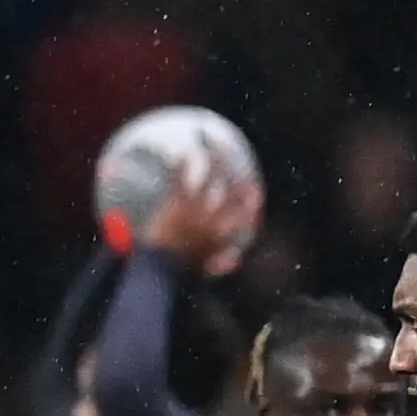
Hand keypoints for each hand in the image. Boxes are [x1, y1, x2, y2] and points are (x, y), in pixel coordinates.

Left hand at [144, 159, 259, 277]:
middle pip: (231, 189)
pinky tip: (183, 154)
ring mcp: (196, 210)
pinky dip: (183, 166)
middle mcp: (214, 220)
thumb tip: (237, 259)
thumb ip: (223, 264)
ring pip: (210, 178)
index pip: (245, 216)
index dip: (252, 201)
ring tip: (209, 142)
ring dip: (212, 158)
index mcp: (223, 237)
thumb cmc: (181, 273)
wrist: (161, 270)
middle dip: (232, 170)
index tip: (255, 188)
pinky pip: (182, 180)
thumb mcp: (207, 271)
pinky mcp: (178, 204)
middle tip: (229, 153)